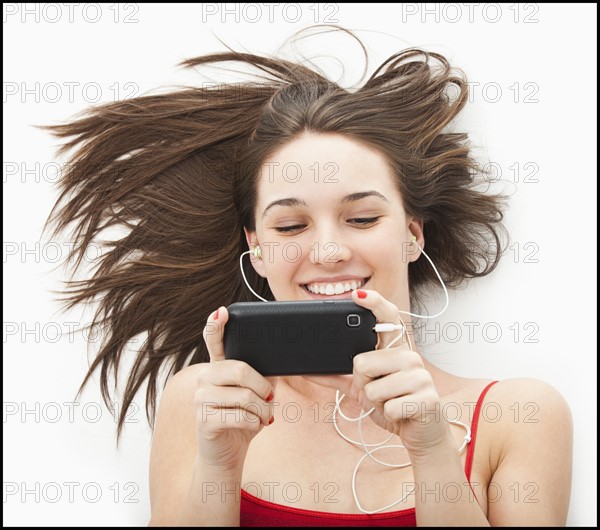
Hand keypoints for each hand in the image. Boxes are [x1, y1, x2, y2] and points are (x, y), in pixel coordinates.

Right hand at [195, 307, 276, 470]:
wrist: (226, 455)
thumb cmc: (242, 419)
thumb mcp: (255, 393)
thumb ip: (263, 374)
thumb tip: (281, 359)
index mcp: (218, 368)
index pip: (215, 341)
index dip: (217, 326)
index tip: (221, 312)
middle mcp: (205, 379)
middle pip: (241, 370)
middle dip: (263, 388)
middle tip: (270, 400)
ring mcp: (201, 399)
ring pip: (245, 397)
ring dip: (263, 411)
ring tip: (263, 417)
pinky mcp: (204, 421)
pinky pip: (242, 417)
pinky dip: (256, 423)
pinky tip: (253, 426)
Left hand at [309, 289, 451, 456]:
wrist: (422, 434)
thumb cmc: (392, 404)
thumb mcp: (361, 389)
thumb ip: (336, 377)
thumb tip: (307, 370)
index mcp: (394, 349)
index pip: (387, 318)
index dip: (373, 303)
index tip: (358, 295)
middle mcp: (409, 357)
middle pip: (362, 362)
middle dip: (362, 384)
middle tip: (376, 391)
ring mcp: (420, 376)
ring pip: (373, 389)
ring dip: (375, 403)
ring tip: (389, 402)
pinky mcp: (427, 399)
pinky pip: (388, 407)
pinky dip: (388, 415)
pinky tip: (401, 413)